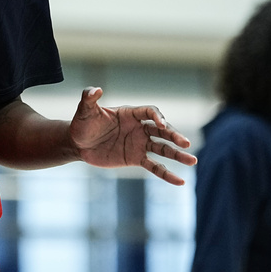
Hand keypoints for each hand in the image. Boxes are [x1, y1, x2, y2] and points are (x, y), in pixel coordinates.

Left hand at [70, 87, 196, 185]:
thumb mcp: (84, 111)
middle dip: (174, 135)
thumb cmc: (82, 124)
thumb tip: (95, 89)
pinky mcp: (135, 158)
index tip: (161, 124)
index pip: (150, 113)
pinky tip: (180, 182)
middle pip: (162, 130)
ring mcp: (139, 144)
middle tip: (185, 143)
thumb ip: (89, 98)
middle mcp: (139, 128)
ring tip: (193, 161)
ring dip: (178, 154)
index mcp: (130, 114)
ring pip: (163, 148)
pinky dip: (167, 174)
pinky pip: (154, 166)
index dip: (157, 117)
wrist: (77, 144)